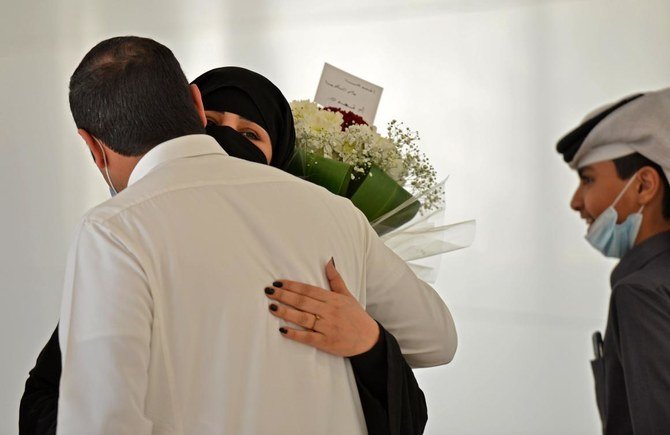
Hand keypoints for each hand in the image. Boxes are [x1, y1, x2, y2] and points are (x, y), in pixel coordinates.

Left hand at [265, 259, 379, 356]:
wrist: (369, 340)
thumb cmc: (356, 316)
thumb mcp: (347, 295)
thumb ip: (335, 279)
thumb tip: (329, 261)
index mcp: (333, 299)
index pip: (309, 290)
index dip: (292, 286)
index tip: (278, 282)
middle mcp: (330, 312)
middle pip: (303, 302)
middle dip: (284, 296)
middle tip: (268, 291)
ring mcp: (327, 327)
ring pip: (303, 318)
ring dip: (286, 312)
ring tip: (272, 306)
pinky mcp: (326, 342)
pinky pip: (308, 337)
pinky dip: (295, 334)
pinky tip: (282, 330)